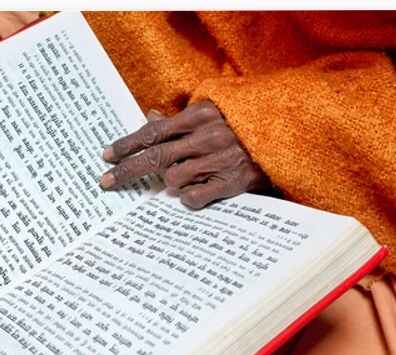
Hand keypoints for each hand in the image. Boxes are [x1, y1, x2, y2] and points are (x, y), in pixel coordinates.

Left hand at [100, 101, 270, 208]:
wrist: (289, 139)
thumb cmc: (244, 128)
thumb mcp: (213, 116)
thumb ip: (180, 121)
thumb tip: (149, 118)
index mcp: (201, 115)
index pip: (153, 131)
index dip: (127, 145)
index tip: (106, 156)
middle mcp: (208, 136)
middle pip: (155, 157)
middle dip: (127, 171)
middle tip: (106, 182)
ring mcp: (220, 160)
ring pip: (172, 179)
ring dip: (171, 182)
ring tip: (188, 177)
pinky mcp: (231, 183)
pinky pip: (192, 197)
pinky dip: (187, 198)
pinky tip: (196, 192)